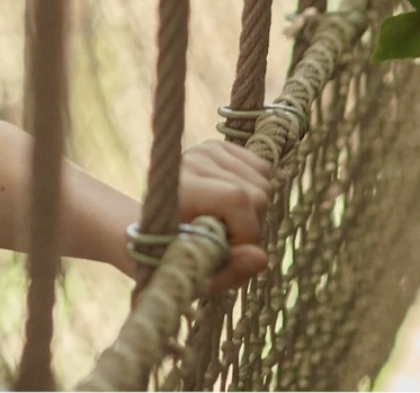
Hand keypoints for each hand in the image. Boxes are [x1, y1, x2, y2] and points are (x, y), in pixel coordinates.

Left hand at [176, 139, 273, 294]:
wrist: (155, 225)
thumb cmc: (174, 255)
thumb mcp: (197, 272)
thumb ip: (229, 270)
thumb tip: (261, 257)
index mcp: (180, 188)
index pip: (237, 199)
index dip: (246, 233)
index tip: (229, 251)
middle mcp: (192, 160)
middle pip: (257, 193)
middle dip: (251, 226)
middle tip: (226, 238)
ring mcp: (206, 149)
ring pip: (264, 182)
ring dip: (255, 212)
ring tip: (227, 223)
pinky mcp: (219, 146)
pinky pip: (262, 169)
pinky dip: (257, 191)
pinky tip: (234, 205)